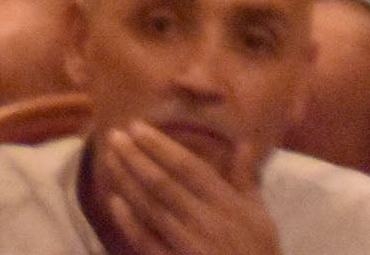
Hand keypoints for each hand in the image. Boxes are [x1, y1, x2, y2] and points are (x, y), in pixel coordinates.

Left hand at [89, 122, 282, 254]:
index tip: (137, 127)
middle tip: (114, 136)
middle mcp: (202, 219)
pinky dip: (129, 222)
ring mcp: (185, 244)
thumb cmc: (258, 253)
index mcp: (225, 203)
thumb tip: (243, 143)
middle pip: (162, 183)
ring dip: (127, 182)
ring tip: (109, 159)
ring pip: (150, 207)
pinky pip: (146, 241)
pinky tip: (114, 202)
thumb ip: (246, 179)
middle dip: (135, 157)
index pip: (187, 167)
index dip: (160, 146)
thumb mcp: (261, 216)